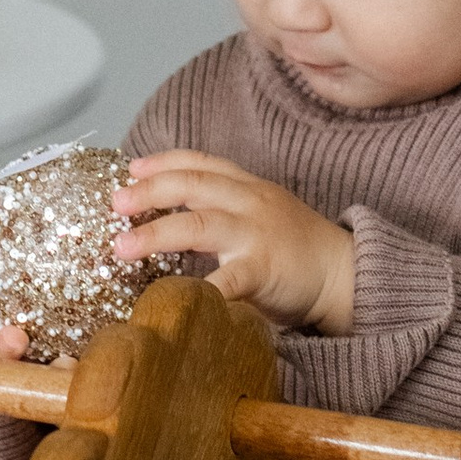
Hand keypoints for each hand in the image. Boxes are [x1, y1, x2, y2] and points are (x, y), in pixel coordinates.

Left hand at [113, 153, 354, 332]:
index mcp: (247, 187)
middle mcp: (250, 202)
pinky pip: (226, 279)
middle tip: (115, 202)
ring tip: (122, 246)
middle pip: (192, 184)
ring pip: (199, 223)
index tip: (131, 168)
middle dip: (149, 190)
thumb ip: (221, 212)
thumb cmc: (296, 250)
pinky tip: (171, 298)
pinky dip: (198, 288)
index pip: (201, 163)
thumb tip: (165, 221)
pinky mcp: (264, 269)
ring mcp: (256, 234)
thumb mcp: (260, 215)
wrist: (345, 274)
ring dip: (156, 232)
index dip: (163, 161)